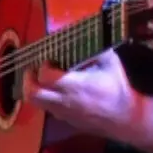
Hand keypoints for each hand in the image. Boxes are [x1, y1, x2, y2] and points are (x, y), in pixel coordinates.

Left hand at [24, 49, 139, 139]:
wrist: (124, 118)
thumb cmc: (117, 89)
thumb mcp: (111, 64)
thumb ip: (97, 48)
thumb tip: (88, 32)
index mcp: (74, 85)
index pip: (45, 76)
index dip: (43, 65)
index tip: (50, 59)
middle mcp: (63, 100)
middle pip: (32, 93)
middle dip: (28, 78)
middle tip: (34, 69)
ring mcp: (62, 112)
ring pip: (36, 103)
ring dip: (34, 89)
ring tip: (40, 79)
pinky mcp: (65, 119)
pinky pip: (47, 108)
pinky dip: (45, 98)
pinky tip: (55, 90)